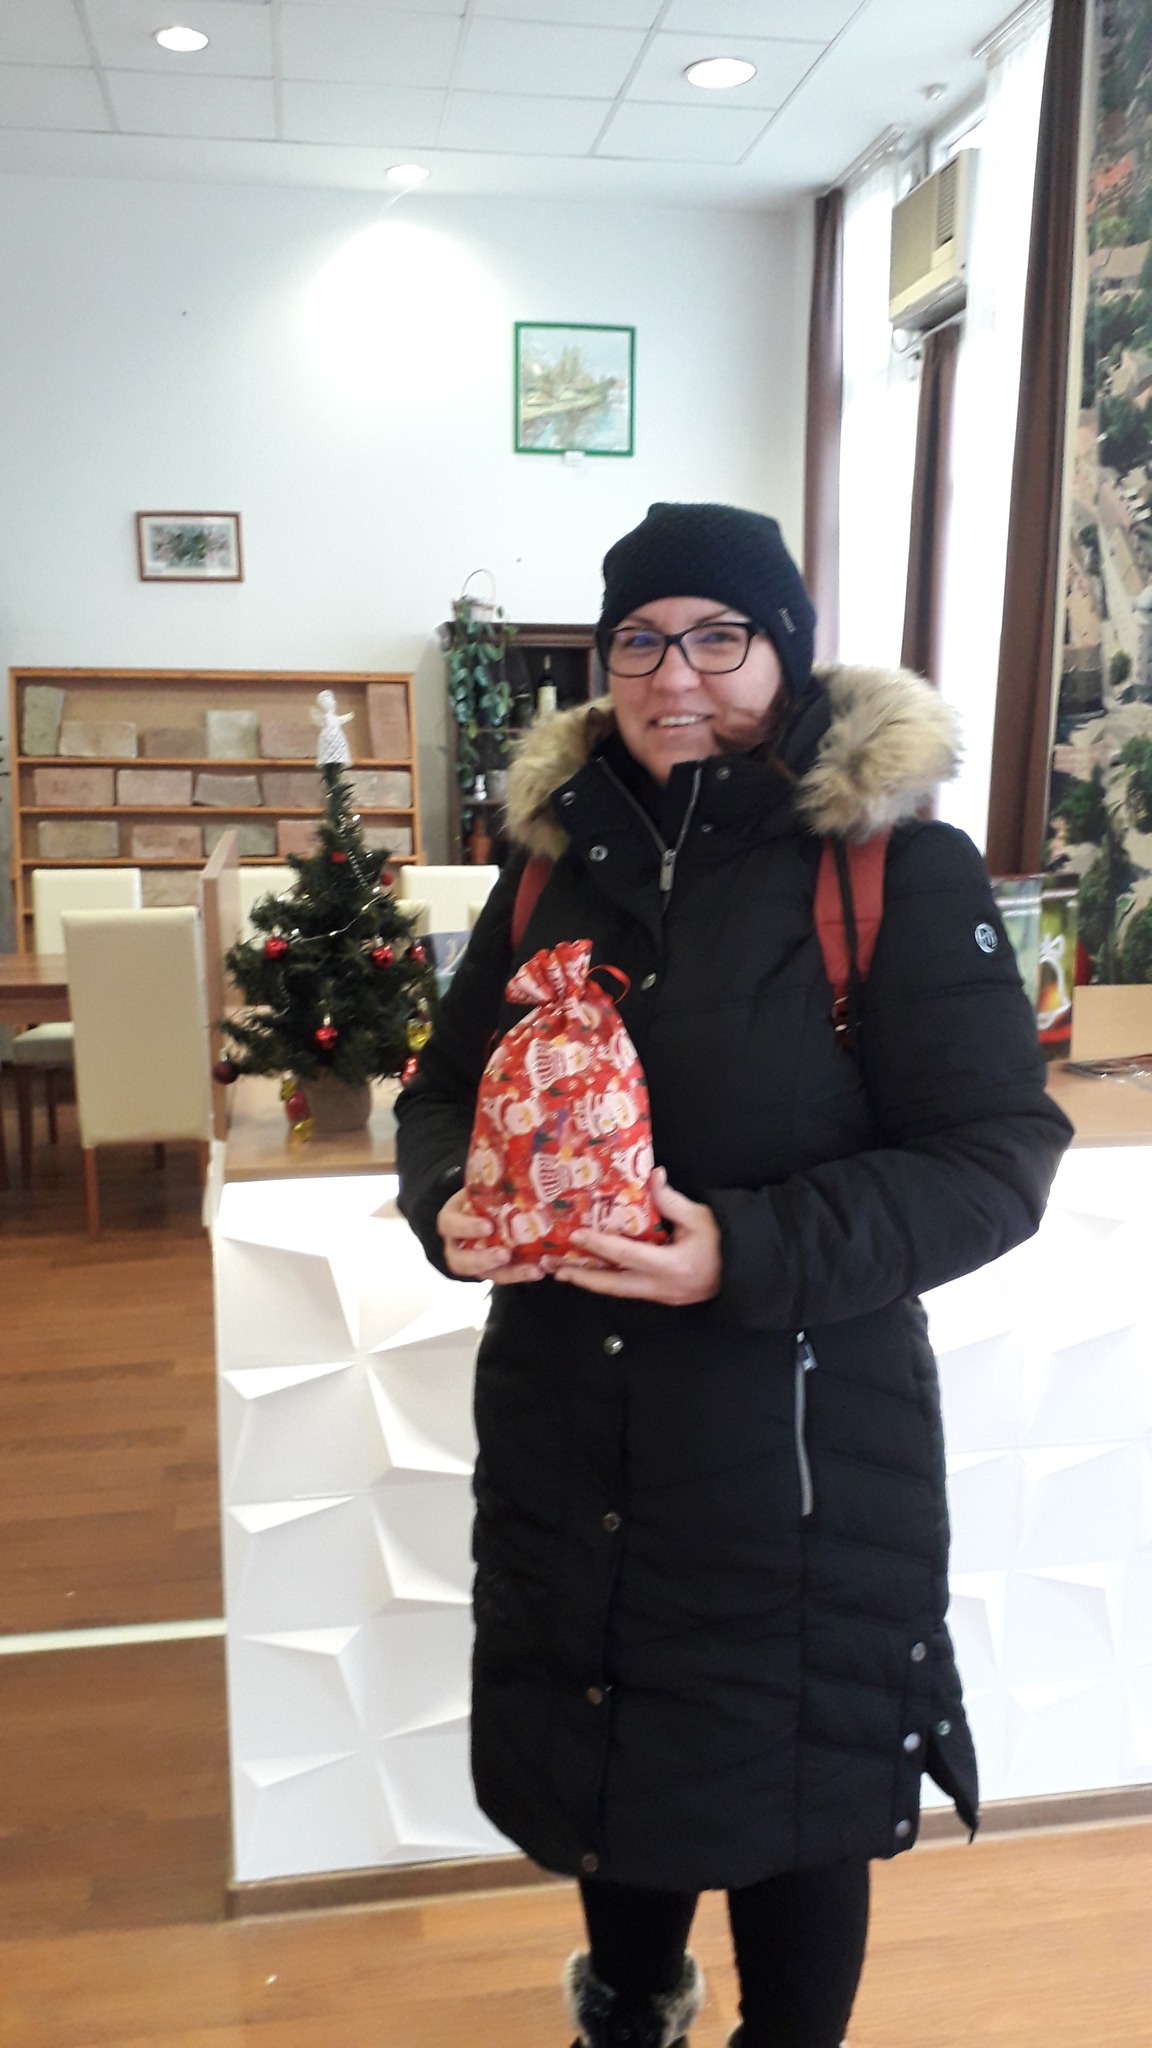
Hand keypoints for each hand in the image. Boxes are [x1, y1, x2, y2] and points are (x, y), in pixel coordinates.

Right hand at [436, 1187, 545, 1284]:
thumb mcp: (478, 1187)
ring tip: (532, 1270)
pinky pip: (503, 1276)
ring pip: (484, 1275)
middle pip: (460, 1261)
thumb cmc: (481, 1194)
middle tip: (505, 1254)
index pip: (450, 1225)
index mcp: (451, 1219)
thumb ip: (490, 1180)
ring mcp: (474, 1261)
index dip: (466, 1227)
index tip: (487, 1226)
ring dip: (509, 1274)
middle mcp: (458, 1245)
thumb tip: (510, 1152)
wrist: (482, 1208)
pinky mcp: (492, 1269)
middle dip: (483, 1260)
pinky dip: (521, 1274)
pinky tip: (540, 1269)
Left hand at [554, 1169, 721, 1303]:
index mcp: (672, 1265)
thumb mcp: (700, 1217)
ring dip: (594, 1281)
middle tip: (556, 1269)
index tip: (576, 1236)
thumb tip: (652, 1175)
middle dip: (584, 1277)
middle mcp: (662, 1286)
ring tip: (568, 1272)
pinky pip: (631, 1290)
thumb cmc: (724, 1242)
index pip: (628, 1255)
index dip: (600, 1246)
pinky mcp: (664, 1297)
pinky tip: (598, 1272)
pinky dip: (611, 1281)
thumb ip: (671, 1200)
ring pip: (620, 1291)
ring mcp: (662, 1296)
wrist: (745, 1271)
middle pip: (614, 1285)